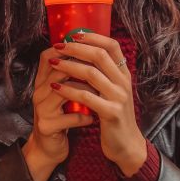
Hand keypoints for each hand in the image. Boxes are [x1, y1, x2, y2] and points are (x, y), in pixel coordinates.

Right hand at [24, 45, 93, 180]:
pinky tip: (92, 118)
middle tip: (100, 69)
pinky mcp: (48, 126)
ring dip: (85, 92)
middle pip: (57, 71)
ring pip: (63, 92)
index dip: (65, 49)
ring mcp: (41, 110)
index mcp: (42, 83)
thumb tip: (89, 53)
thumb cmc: (60, 117)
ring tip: (99, 93)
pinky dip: (84, 117)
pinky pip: (70, 117)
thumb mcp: (61, 95)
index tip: (86, 47)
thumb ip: (68, 76)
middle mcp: (38, 93)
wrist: (48, 148)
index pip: (46, 57)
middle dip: (80, 68)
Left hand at [48, 33, 146, 175]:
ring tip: (53, 62)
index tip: (74, 35)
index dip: (93, 37)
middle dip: (76, 49)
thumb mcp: (112, 91)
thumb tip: (84, 53)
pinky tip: (56, 87)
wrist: (126, 145)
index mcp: (123, 74)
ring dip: (69, 66)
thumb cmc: (114, 116)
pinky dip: (68, 90)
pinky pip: (86, 96)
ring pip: (91, 73)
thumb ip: (103, 74)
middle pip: (100, 55)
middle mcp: (123, 82)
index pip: (112, 46)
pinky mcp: (111, 113)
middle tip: (58, 46)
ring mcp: (119, 97)